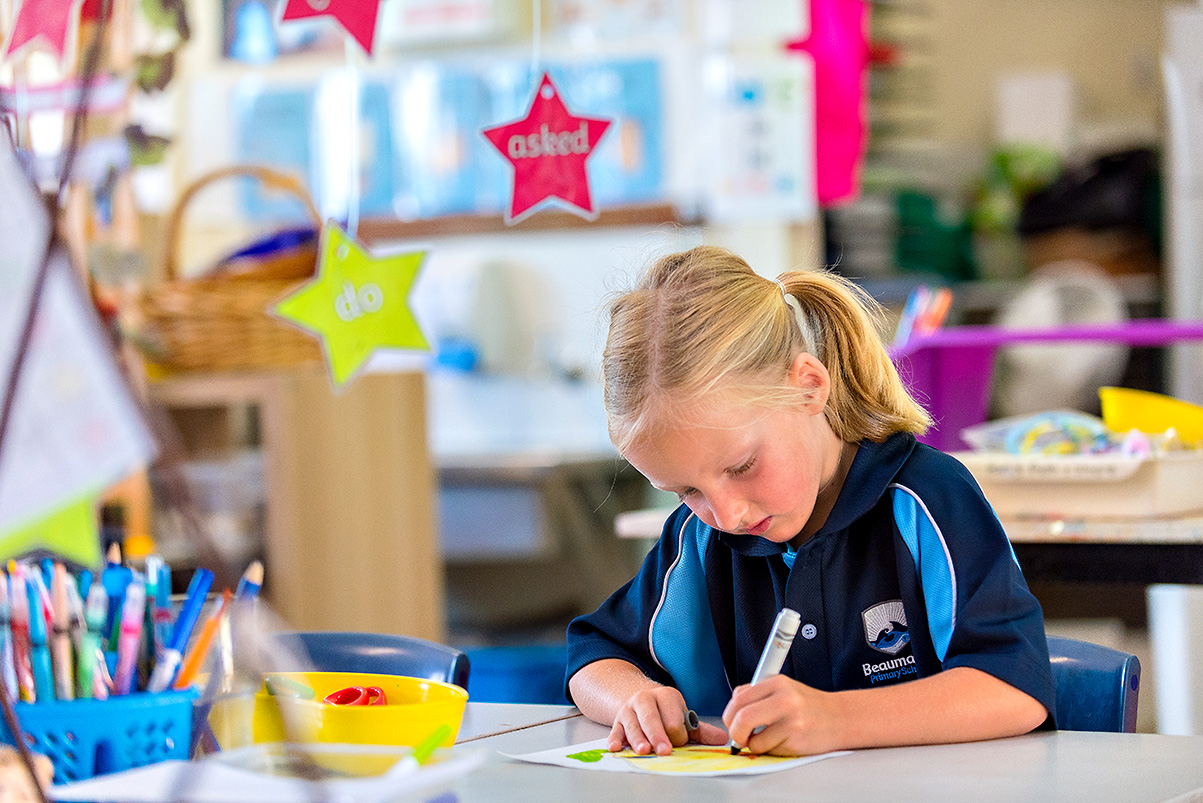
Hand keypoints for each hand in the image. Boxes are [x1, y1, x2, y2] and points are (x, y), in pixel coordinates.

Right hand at [608, 686, 728, 754]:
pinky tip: (616, 747)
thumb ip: (700, 730)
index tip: (679, 742)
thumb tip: (722, 738)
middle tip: (665, 750)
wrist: (640, 699)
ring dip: (638, 739)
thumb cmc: (665, 712)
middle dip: (659, 736)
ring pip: (633, 725)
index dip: (677, 734)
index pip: (673, 718)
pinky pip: (615, 730)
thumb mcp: (682, 717)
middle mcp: (645, 699)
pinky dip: (615, 739)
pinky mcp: (617, 720)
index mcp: (666, 696)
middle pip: (652, 719)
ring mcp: (629, 709)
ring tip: (644, 750)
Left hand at [722, 674, 839, 755]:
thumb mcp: (783, 689)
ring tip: (766, 739)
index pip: (739, 697)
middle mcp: (784, 699)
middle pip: (742, 717)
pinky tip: (781, 742)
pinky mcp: (796, 740)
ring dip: (754, 744)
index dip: (730, 713)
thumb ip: (758, 695)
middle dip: (735, 732)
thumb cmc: (808, 706)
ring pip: (753, 739)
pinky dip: (769, 750)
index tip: (732, 721)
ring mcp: (791, 720)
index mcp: (777, 683)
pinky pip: (769, 750)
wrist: (840, 718)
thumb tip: (733, 710)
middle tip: (739, 737)